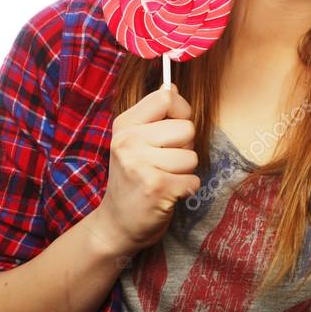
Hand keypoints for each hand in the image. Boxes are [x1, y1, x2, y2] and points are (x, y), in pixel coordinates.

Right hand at [90, 84, 200, 256]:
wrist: (116, 225)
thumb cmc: (134, 179)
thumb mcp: (134, 142)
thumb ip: (155, 116)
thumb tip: (173, 86)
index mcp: (124, 125)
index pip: (167, 97)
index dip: (181, 111)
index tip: (173, 129)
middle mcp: (128, 142)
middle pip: (187, 128)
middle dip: (184, 148)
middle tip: (164, 164)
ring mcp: (140, 165)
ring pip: (192, 157)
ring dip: (184, 172)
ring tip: (163, 179)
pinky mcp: (156, 188)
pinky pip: (194, 180)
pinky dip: (186, 190)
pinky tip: (167, 194)